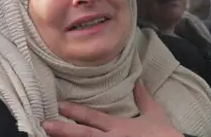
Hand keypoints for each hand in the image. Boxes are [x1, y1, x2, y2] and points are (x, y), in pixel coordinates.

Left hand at [42, 82, 181, 136]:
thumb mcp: (154, 113)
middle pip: (83, 135)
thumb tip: (137, 79)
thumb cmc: (165, 134)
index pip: (93, 118)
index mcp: (119, 126)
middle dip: (63, 130)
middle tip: (45, 124)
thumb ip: (143, 97)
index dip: (75, 112)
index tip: (60, 105)